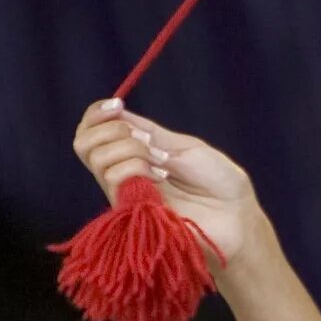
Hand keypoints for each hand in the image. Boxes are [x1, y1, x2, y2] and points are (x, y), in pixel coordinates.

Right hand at [72, 99, 264, 270]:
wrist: (236, 215)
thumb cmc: (220, 183)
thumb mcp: (185, 147)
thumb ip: (151, 135)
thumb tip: (119, 119)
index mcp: (137, 151)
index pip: (94, 131)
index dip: (96, 114)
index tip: (117, 106)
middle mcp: (126, 171)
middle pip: (84, 144)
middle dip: (108, 130)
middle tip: (143, 140)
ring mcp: (126, 192)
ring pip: (97, 159)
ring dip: (128, 150)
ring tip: (159, 162)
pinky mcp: (130, 211)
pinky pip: (113, 178)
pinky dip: (135, 167)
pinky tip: (160, 176)